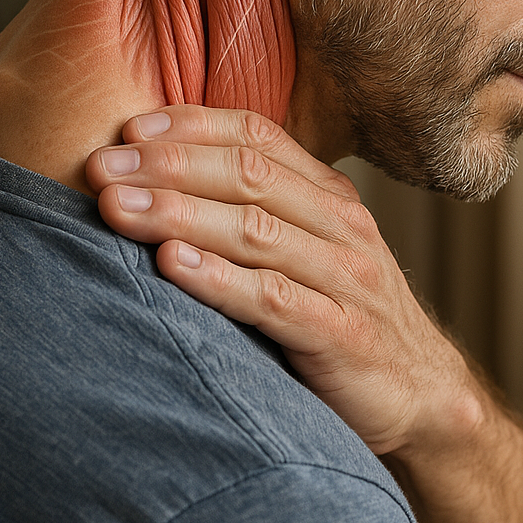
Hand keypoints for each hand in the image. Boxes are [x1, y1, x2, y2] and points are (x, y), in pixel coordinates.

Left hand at [85, 106, 472, 456]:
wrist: (422, 396)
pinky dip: (218, 279)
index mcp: (329, 195)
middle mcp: (341, 225)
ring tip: (116, 209)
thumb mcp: (308, 252)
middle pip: (247, 174)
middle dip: (167, 166)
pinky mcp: (341, 335)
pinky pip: (273, 299)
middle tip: (99, 168)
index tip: (125, 130)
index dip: (189, 126)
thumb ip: (256, 215)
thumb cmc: (340, 320)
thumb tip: (158, 181)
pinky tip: (170, 265)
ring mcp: (345, 278)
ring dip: (178, 214)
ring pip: (254, 229)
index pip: (256, 135)